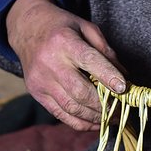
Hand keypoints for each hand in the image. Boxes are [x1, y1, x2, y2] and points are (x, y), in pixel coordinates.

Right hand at [6, 0, 125, 130]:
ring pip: (71, 107)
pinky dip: (81, 123)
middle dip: (104, 104)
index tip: (124, 88)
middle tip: (121, 108)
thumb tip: (123, 76)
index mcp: (64, 42)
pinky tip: (95, 122)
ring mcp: (41, 81)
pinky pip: (61, 115)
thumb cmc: (61, 27)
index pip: (89, 61)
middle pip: (80, 91)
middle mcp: (50, 63)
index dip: (108, 76)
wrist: (27, 29)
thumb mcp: (86, 28)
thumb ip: (106, 51)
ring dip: (95, 116)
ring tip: (111, 117)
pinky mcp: (37, 93)